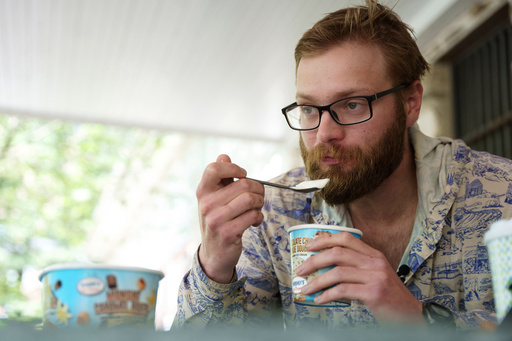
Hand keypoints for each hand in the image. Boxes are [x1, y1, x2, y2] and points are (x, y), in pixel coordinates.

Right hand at [197, 154, 264, 283]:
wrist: (213, 254)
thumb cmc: (218, 221)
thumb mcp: (214, 199)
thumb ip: (220, 178)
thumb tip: (224, 156)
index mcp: (203, 191)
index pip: (214, 168)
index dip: (233, 167)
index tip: (243, 174)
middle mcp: (207, 204)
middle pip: (243, 184)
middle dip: (258, 189)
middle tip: (258, 197)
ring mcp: (216, 219)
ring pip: (250, 199)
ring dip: (260, 203)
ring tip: (257, 209)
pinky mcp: (228, 233)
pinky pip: (253, 216)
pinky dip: (259, 217)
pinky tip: (254, 221)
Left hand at [295, 232, 424, 323]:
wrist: (410, 315)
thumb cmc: (388, 297)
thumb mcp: (374, 275)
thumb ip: (355, 268)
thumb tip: (324, 268)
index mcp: (374, 254)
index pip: (346, 238)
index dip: (325, 239)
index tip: (309, 246)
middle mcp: (375, 262)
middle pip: (337, 253)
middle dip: (314, 261)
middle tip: (300, 270)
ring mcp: (375, 276)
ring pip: (337, 272)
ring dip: (316, 281)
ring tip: (305, 289)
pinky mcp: (374, 293)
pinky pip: (343, 291)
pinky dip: (327, 295)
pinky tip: (319, 300)